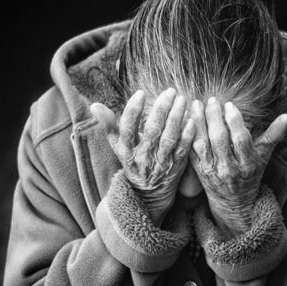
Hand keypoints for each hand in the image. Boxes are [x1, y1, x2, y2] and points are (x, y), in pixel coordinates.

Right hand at [90, 88, 194, 226]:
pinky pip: (182, 150)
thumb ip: (109, 125)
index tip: (140, 93)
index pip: (127, 128)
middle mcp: (142, 157)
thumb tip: (94, 105)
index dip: (133, 111)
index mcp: (126, 150)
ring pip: (169, 138)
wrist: (148, 194)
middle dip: (161, 109)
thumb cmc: (132, 162)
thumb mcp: (118, 146)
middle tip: (170, 91)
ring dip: (177, 118)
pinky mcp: (176, 167)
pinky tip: (192, 120)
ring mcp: (160, 163)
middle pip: (152, 130)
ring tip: (182, 99)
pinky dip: (187, 135)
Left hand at [189, 97, 286, 237]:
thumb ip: (274, 135)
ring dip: (198, 123)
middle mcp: (229, 168)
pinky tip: (186, 119)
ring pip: (202, 144)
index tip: (229, 105)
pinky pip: (191, 151)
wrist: (233, 202)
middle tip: (212, 100)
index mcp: (247, 164)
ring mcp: (212, 170)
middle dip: (214, 118)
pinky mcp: (198, 171)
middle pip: (220, 140)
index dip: (235, 121)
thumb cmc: (250, 175)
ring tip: (196, 104)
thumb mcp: (264, 157)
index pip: (241, 140)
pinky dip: (187, 135)